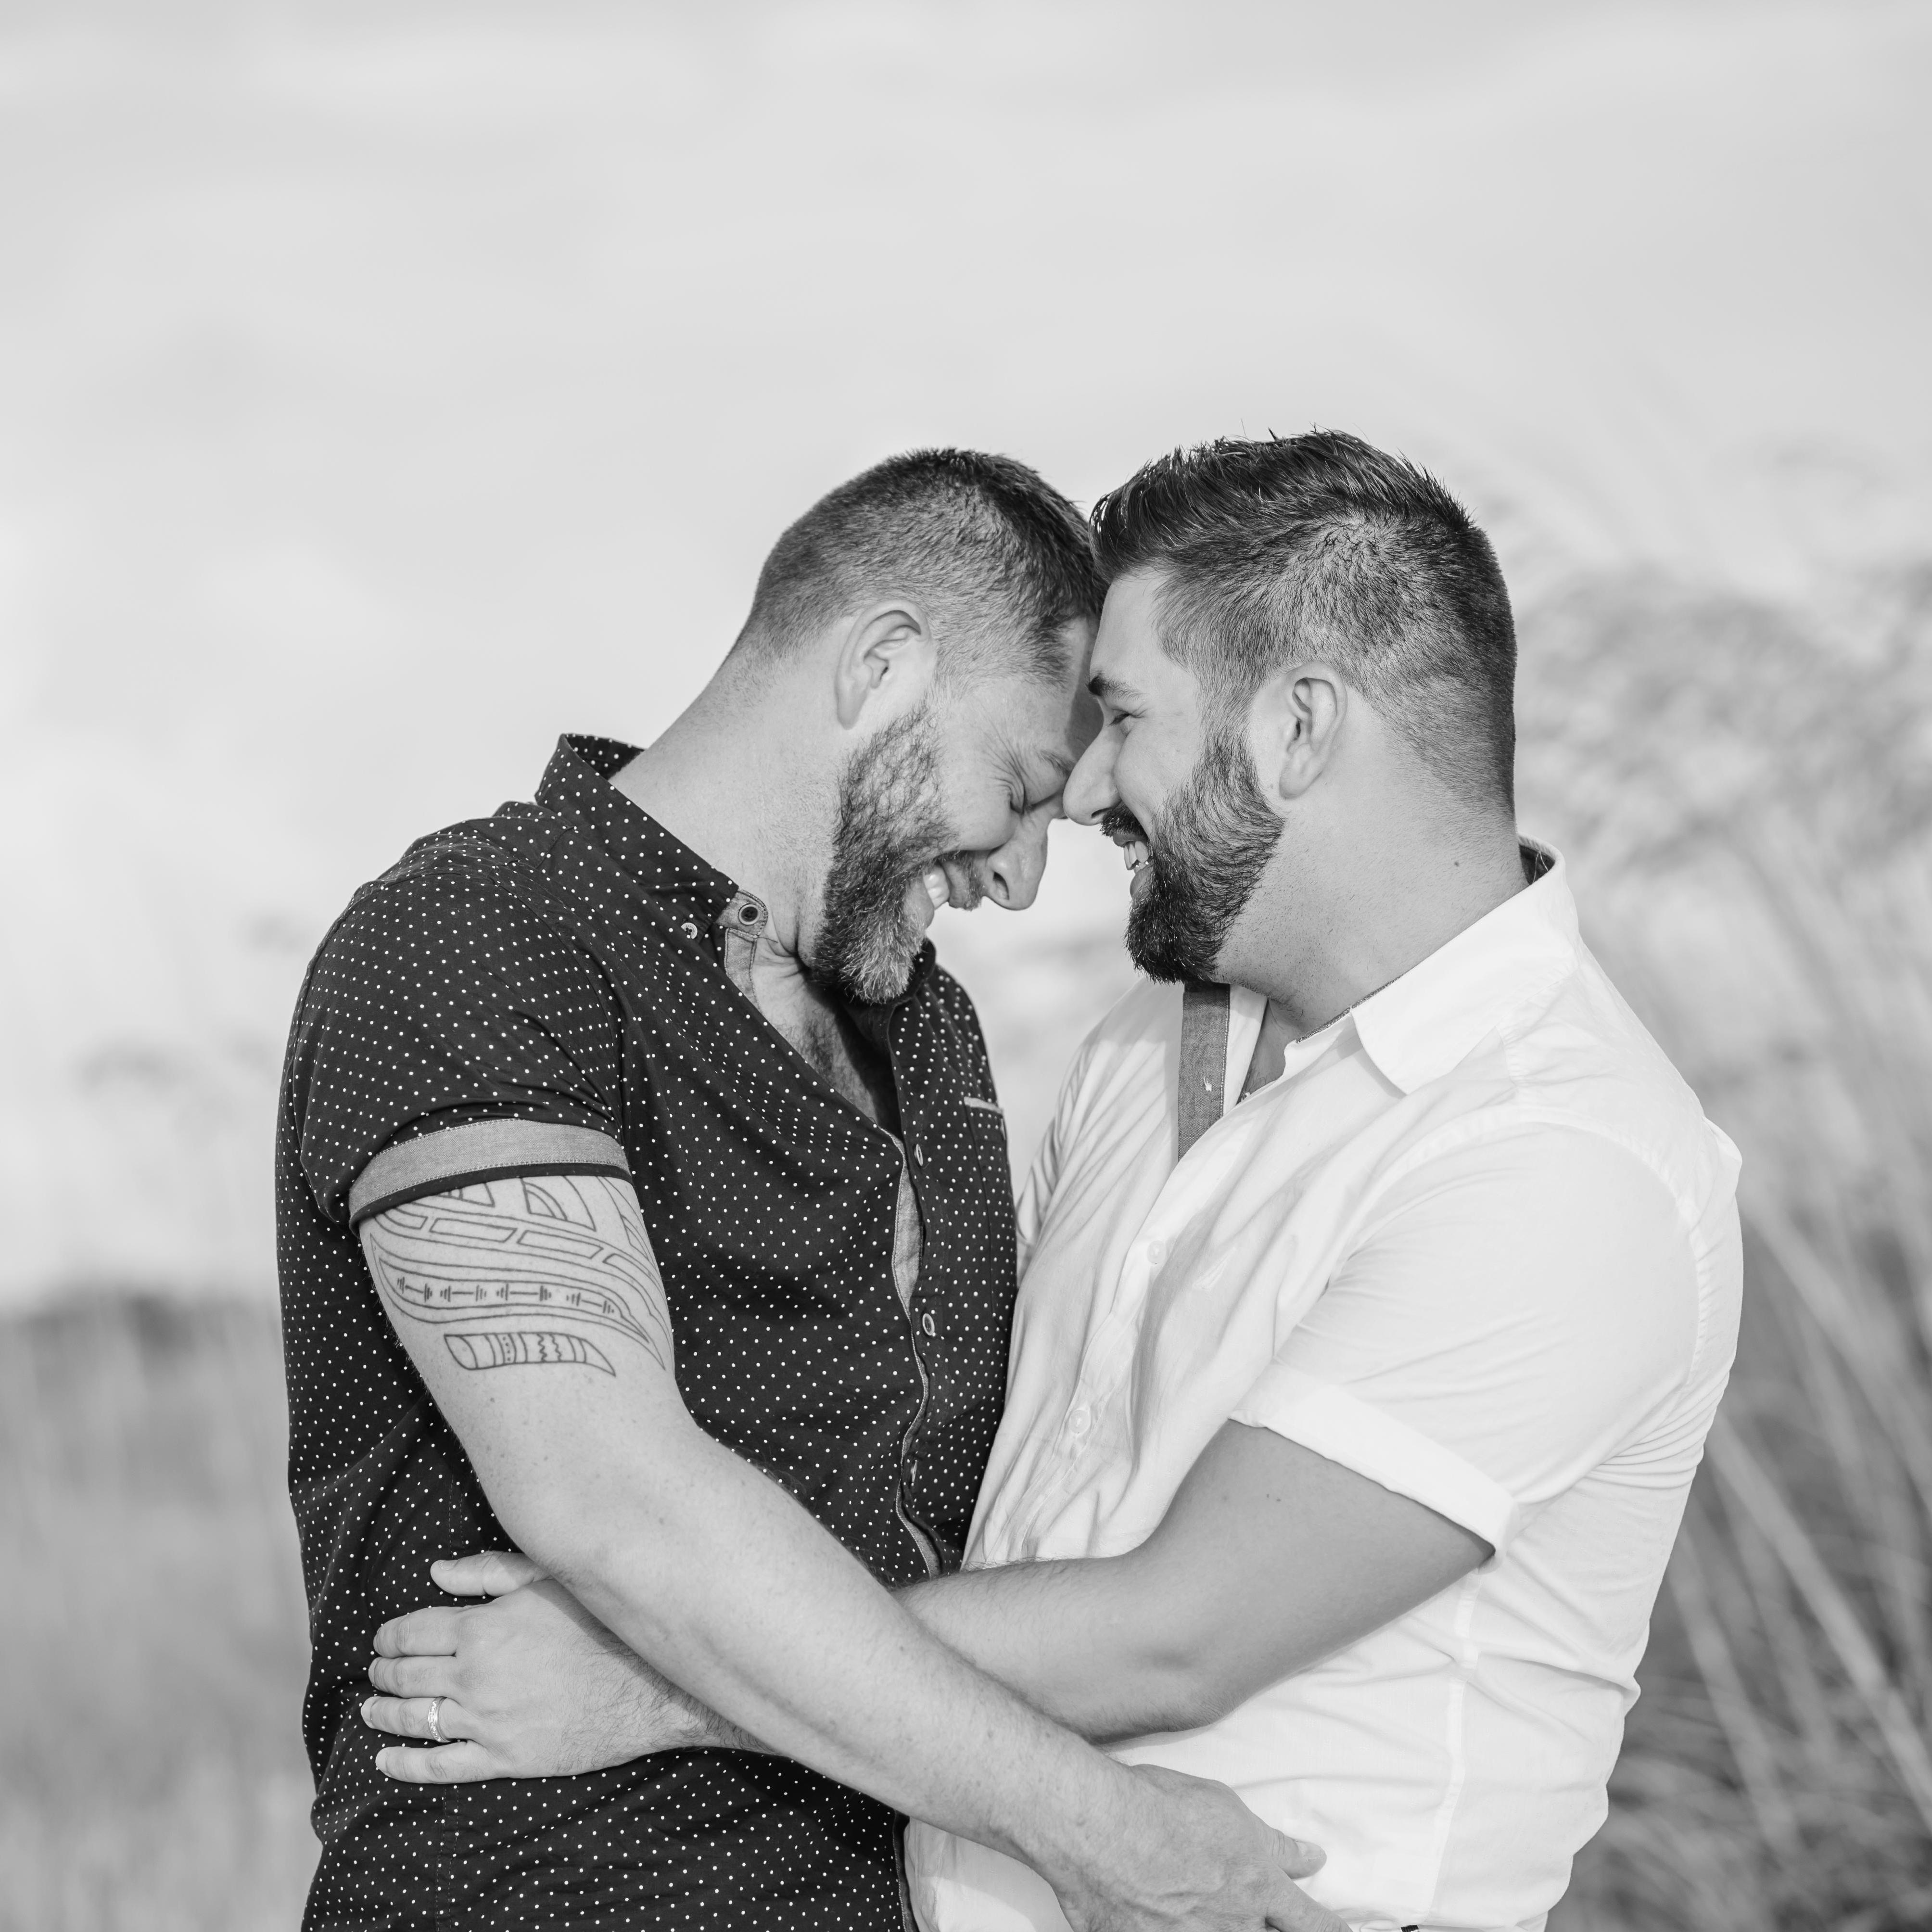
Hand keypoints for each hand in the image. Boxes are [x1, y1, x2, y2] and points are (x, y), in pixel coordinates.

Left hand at [362, 1551, 742, 1782]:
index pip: (413, 1632)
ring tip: (370, 1709)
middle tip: (375, 1670)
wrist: (647, 1686)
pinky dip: (405, 1765)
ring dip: (383, 1713)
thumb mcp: (549, 1581)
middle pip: (407, 1676)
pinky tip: (386, 1760)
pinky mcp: (502, 1759)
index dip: (390, 1635)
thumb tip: (435, 1571)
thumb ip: (488, 1572)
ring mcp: (486, 1722)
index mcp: (482, 1628)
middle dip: (383, 1672)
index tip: (382, 1638)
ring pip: (415, 1720)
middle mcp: (474, 1676)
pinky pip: (439, 1767)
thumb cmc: (601, 1624)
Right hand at [1052, 1763, 1344, 1931]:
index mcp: (1259, 1890)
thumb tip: (1311, 1857)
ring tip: (1203, 1910)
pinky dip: (1177, 1928)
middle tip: (1262, 1919)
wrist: (1103, 1831)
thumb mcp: (1230, 1813)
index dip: (1333, 1930)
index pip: (1312, 1924)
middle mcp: (1233, 1928)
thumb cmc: (1163, 1810)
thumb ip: (1274, 1845)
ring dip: (1226, 1926)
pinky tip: (1165, 1916)